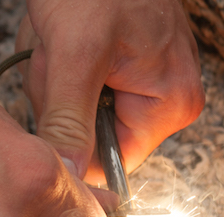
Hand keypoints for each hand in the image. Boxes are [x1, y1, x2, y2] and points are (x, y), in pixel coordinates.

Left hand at [16, 0, 204, 185]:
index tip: (54, 104)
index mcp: (169, 105)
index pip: (111, 164)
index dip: (71, 142)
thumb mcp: (73, 56)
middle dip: (59, 99)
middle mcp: (166, 99)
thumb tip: (67, 176)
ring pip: (79, 108)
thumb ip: (68, 122)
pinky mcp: (125, 64)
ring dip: (53, 76)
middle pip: (92, 134)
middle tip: (56, 55)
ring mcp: (146, 80)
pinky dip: (59, 61)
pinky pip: (80, 82)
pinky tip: (60, 33)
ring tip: (58, 37)